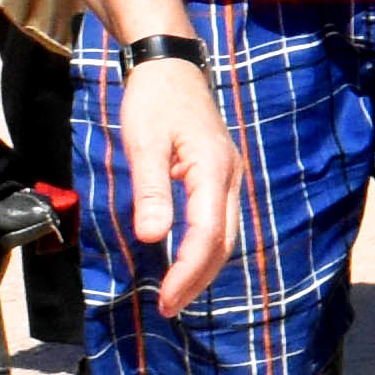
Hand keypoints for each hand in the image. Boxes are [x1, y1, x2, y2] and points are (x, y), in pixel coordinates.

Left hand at [112, 53, 241, 307]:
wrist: (171, 66)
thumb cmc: (154, 101)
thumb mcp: (144, 142)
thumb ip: (151, 190)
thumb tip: (155, 238)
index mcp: (213, 170)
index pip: (207, 234)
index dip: (187, 271)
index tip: (166, 298)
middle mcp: (230, 178)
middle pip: (224, 242)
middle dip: (198, 279)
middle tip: (169, 308)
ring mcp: (230, 178)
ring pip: (226, 235)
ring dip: (203, 268)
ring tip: (177, 294)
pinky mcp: (221, 177)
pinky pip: (220, 223)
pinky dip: (206, 249)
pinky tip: (187, 262)